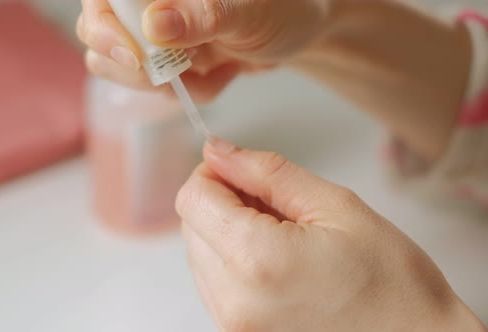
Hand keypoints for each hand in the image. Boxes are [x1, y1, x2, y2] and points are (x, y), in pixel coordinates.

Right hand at [76, 0, 331, 101]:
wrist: (300, 32)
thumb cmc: (282, 7)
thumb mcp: (248, 11)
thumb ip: (202, 15)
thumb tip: (154, 26)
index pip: (103, 0)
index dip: (105, 27)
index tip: (134, 57)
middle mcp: (147, 4)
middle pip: (97, 34)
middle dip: (135, 65)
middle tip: (174, 72)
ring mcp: (155, 32)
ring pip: (122, 68)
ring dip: (167, 83)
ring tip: (209, 69)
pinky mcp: (169, 60)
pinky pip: (158, 88)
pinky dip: (191, 91)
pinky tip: (221, 74)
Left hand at [176, 138, 484, 331]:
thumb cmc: (390, 282)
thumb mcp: (336, 206)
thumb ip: (267, 173)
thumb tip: (219, 151)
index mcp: (257, 259)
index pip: (193, 199)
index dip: (212, 173)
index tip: (238, 169)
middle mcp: (234, 299)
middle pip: (191, 225)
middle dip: (222, 201)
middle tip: (271, 201)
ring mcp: (232, 323)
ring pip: (199, 254)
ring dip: (227, 231)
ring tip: (280, 234)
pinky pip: (214, 283)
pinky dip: (234, 261)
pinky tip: (274, 259)